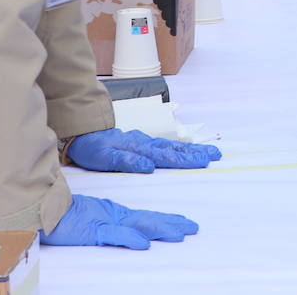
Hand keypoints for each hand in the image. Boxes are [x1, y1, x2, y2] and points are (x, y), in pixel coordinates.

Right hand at [40, 194, 197, 249]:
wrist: (43, 209)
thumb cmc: (66, 217)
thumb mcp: (95, 222)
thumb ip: (112, 228)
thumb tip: (135, 237)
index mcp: (116, 213)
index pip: (147, 218)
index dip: (167, 220)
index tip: (184, 224)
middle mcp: (115, 215)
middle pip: (149, 220)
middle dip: (172, 223)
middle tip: (193, 227)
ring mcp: (105, 222)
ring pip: (139, 225)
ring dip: (160, 229)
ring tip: (179, 233)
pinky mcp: (93, 230)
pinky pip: (114, 235)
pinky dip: (130, 238)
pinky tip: (144, 243)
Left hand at [65, 128, 221, 172]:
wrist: (80, 132)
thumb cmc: (92, 148)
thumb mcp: (106, 157)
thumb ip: (128, 160)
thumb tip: (150, 165)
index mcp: (140, 148)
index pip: (167, 155)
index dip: (187, 159)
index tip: (205, 161)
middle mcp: (144, 143)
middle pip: (174, 149)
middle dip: (196, 152)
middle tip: (216, 154)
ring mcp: (142, 141)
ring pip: (170, 146)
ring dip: (189, 150)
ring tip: (206, 151)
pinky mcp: (137, 142)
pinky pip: (162, 144)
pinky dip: (175, 147)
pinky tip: (180, 149)